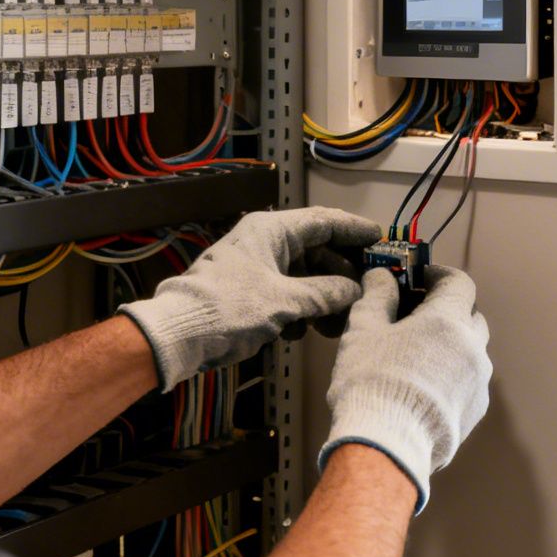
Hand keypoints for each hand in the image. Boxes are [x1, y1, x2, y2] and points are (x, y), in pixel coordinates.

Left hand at [121, 207, 381, 390]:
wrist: (175, 335)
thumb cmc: (229, 309)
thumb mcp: (286, 302)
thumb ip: (327, 294)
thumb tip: (355, 291)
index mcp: (272, 229)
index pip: (325, 221)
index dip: (355, 230)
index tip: (380, 239)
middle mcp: (263, 240)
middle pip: (315, 249)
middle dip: (341, 275)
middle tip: (366, 292)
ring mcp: (252, 264)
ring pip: (300, 274)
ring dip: (321, 297)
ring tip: (337, 323)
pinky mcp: (244, 288)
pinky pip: (283, 290)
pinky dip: (298, 307)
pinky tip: (304, 330)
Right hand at [320, 266, 492, 512]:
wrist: (388, 446)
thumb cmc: (373, 385)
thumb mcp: (364, 331)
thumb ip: (377, 297)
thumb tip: (381, 277)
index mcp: (449, 321)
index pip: (459, 283)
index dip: (439, 276)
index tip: (421, 279)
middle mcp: (473, 348)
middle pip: (469, 316)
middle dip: (447, 311)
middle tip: (416, 317)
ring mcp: (478, 381)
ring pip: (471, 351)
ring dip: (451, 346)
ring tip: (417, 357)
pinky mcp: (475, 410)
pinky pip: (469, 382)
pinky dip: (453, 376)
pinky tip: (424, 388)